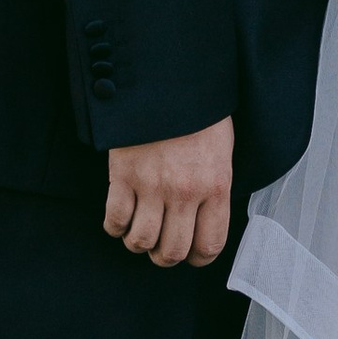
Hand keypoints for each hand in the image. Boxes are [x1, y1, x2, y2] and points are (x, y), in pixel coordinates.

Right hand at [104, 117, 235, 269]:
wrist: (168, 81)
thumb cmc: (199, 114)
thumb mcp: (223, 152)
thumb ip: (215, 189)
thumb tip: (205, 221)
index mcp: (216, 186)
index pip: (209, 244)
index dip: (199, 258)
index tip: (192, 255)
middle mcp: (185, 192)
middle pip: (171, 251)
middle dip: (165, 256)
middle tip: (161, 247)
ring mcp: (152, 185)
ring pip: (140, 241)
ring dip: (138, 243)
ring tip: (140, 233)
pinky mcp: (123, 175)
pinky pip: (115, 219)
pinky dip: (115, 227)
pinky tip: (121, 219)